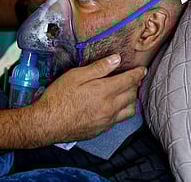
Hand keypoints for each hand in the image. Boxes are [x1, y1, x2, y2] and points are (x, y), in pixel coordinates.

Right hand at [29, 54, 145, 143]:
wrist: (47, 123)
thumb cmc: (58, 97)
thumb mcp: (76, 76)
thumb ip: (98, 68)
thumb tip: (116, 59)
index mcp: (105, 91)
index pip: (129, 81)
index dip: (138, 73)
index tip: (142, 69)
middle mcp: (110, 108)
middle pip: (132, 95)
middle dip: (134, 85)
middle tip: (132, 78)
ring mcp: (106, 121)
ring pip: (129, 110)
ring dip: (131, 100)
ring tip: (126, 93)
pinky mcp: (101, 130)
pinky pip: (119, 120)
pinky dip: (121, 111)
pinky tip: (113, 107)